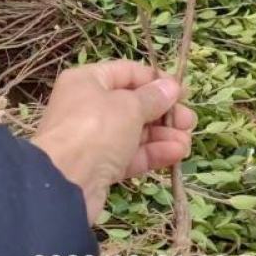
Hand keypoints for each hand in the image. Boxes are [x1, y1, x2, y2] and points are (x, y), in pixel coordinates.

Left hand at [33, 60, 194, 222]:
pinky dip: (152, 154)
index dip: (156, 81)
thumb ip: (153, 97)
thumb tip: (171, 87)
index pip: (126, 73)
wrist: (66, 183)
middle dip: (164, 113)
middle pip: (132, 105)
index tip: (182, 91)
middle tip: (189, 121)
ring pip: (134, 132)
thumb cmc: (96, 129)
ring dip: (162, 136)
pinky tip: (176, 154)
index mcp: (87, 81)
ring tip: (187, 143)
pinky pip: (130, 155)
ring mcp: (93, 139)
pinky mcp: (99, 167)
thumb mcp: (129, 106)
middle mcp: (87, 107)